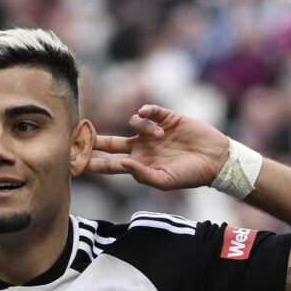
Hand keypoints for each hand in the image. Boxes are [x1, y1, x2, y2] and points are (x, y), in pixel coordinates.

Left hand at [86, 105, 229, 189]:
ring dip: (143, 128)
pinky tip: (147, 114)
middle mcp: (141, 148)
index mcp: (139, 165)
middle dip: (94, 139)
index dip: (93, 163)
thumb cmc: (191, 175)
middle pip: (110, 142)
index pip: (110, 165)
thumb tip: (124, 165)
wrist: (215, 160)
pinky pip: (148, 110)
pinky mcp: (166, 118)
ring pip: (132, 123)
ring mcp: (152, 132)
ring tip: (162, 137)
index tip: (75, 163)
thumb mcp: (165, 181)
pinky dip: (145, 111)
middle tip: (79, 133)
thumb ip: (143, 175)